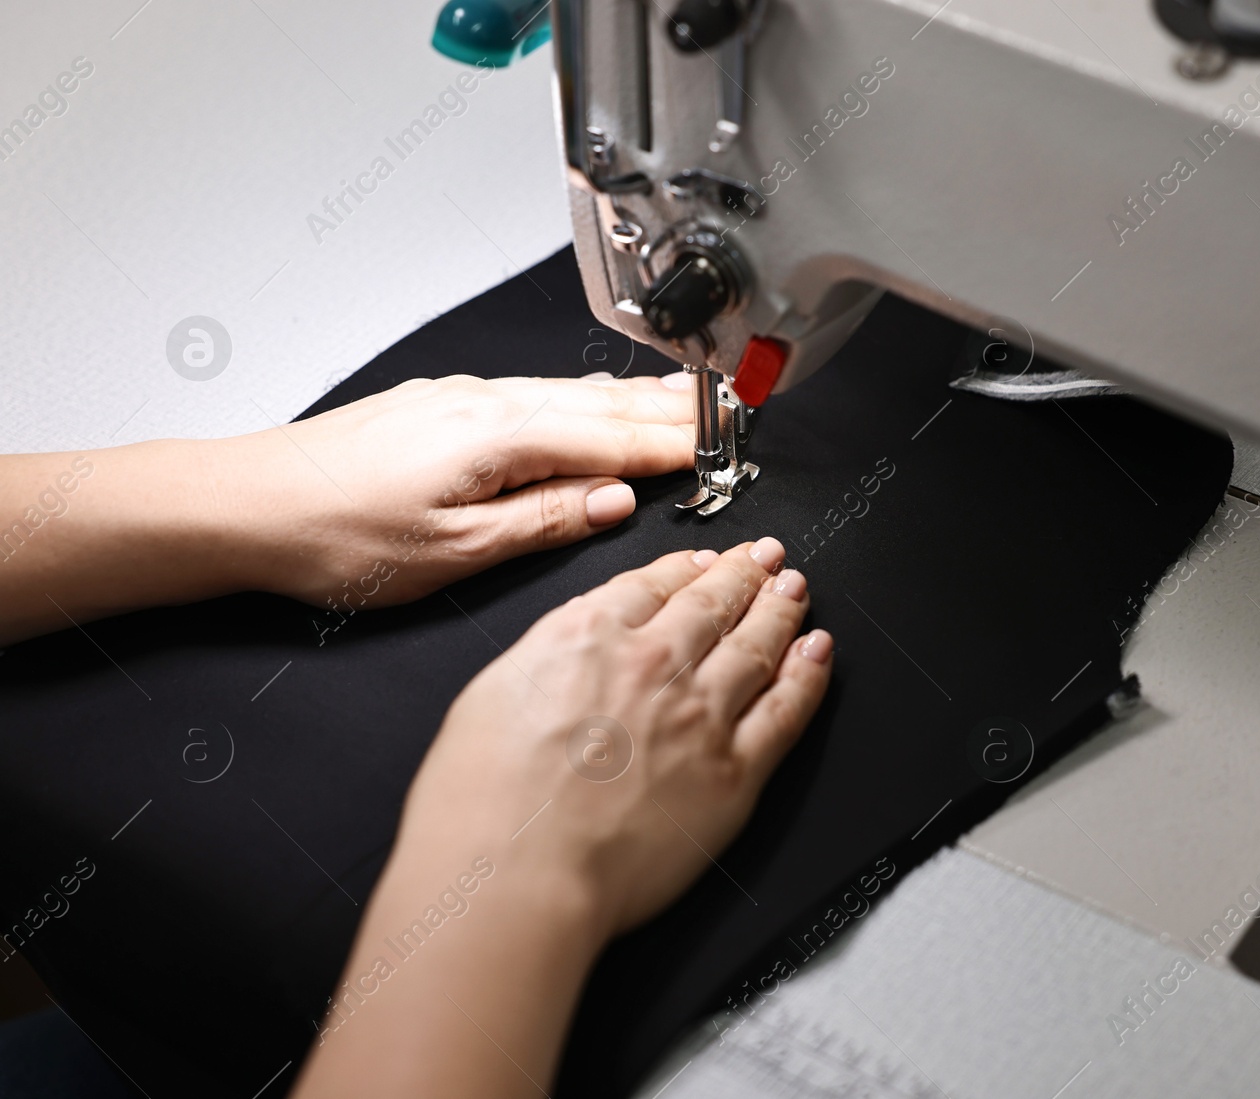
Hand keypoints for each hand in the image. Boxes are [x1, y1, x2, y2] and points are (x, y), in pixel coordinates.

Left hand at [224, 372, 695, 608]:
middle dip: (668, 410)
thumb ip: (543, 521)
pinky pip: (535, 396)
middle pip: (599, 403)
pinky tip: (592, 407)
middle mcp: (484, 402)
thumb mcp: (453, 551)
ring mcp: (460, 397)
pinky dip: (583, 403)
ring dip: (630, 402)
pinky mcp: (440, 405)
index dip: (674, 442)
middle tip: (726, 413)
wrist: (244, 504)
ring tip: (682, 404)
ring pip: (568, 394)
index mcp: (498, 436)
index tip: (724, 444)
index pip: (612, 437)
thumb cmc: (335, 536)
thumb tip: (612, 501)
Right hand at [293, 539, 832, 1098]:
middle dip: (743, 574)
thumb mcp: (490, 694)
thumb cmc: (481, 803)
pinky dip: (808, 674)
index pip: (652, 585)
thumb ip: (546, 656)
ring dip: (780, 610)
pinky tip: (818, 651)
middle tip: (765, 557)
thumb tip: (575, 643)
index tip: (704, 561)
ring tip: (794, 589)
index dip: (686, 568)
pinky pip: (786, 710)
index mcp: (589, 635)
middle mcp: (653, 662)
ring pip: (757, 645)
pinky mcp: (733, 771)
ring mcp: (700, 714)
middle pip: (713, 604)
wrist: (516, 872)